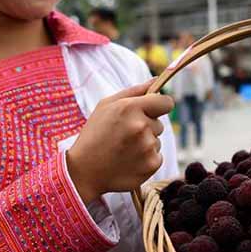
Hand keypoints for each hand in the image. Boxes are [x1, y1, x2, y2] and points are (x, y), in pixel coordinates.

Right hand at [67, 80, 173, 201]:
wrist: (84, 171)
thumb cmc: (94, 134)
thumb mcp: (106, 105)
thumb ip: (134, 91)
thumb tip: (157, 80)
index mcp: (131, 108)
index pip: (167, 102)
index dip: (160, 106)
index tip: (152, 111)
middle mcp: (142, 126)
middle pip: (159, 123)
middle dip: (146, 127)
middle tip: (124, 135)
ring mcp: (148, 147)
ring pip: (157, 141)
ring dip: (145, 144)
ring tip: (123, 149)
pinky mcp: (152, 165)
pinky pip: (157, 156)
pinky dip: (145, 159)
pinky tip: (128, 160)